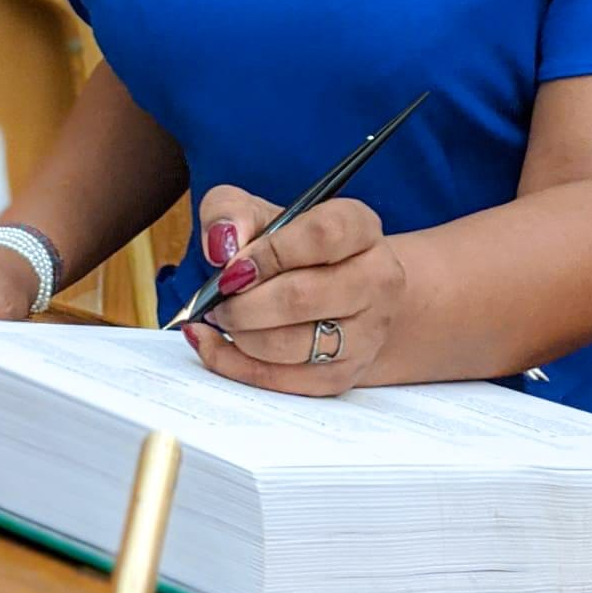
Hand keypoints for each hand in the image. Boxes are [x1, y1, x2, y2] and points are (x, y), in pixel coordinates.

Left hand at [184, 186, 406, 395]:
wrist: (336, 294)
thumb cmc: (291, 249)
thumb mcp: (259, 215)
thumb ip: (229, 211)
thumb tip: (221, 243)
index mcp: (358, 226)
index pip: (321, 235)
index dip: (269, 252)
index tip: (233, 266)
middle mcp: (376, 278)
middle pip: (303, 296)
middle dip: (245, 303)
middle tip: (218, 300)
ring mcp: (367, 331)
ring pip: (293, 344)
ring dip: (242, 335)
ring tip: (223, 319)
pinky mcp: (346, 373)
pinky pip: (284, 381)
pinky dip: (237, 365)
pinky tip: (215, 345)